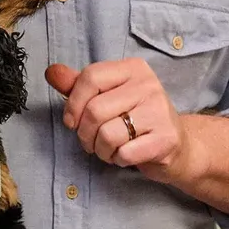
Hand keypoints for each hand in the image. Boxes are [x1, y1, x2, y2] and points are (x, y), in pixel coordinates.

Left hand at [45, 60, 202, 185]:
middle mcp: (149, 85)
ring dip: (101, 150)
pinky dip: (117, 160)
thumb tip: (51, 72)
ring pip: (107, 134)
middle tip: (91, 142)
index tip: (71, 121)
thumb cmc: (136, 119)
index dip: (73, 103)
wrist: (177, 145)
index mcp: (133, 69)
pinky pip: (124, 153)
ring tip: (110, 149)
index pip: (91, 77)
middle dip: (85, 134)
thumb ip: (78, 85)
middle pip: (95, 110)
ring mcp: (160, 111)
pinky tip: (126, 155)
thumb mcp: (108, 97)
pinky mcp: (166, 139)